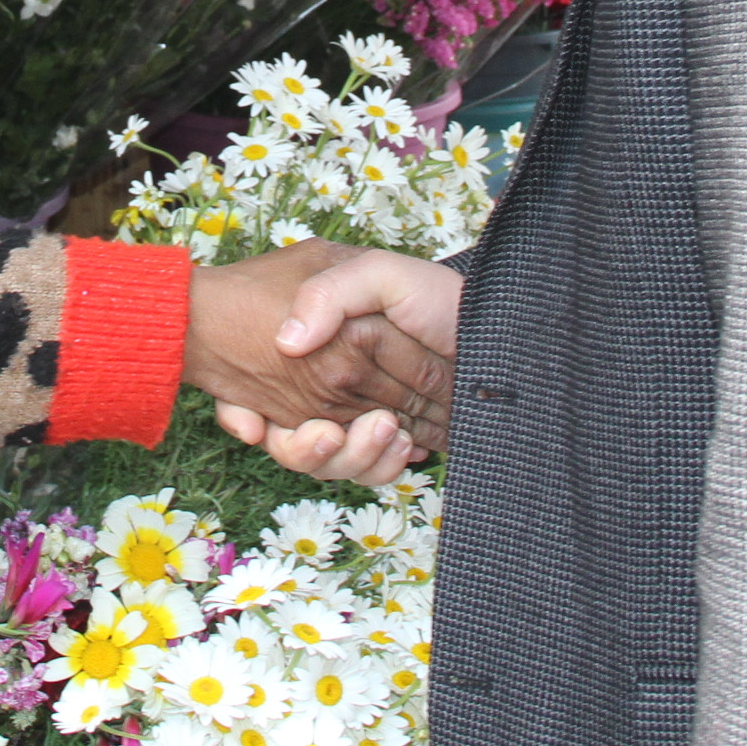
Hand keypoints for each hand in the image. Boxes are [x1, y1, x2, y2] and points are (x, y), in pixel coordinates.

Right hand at [210, 250, 463, 483]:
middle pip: (294, 441)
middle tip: (330, 433)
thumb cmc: (437, 296)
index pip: (264, 394)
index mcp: (319, 353)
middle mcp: (333, 389)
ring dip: (351, 458)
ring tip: (386, 430)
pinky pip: (369, 472)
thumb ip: (328, 295)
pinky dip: (381, 466)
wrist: (499, 328)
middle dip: (306, 448)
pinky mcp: (392, 443)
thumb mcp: (378, 274)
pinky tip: (402, 447)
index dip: (247, 414)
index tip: (257, 424)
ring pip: (332, 463)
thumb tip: (288, 344)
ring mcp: (362, 418)